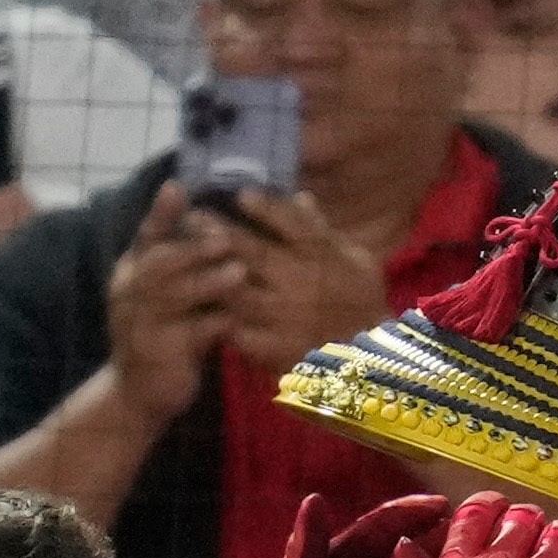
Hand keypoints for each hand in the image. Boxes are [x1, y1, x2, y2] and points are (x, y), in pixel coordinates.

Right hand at [104, 179, 241, 426]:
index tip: (177, 186)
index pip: (145, 236)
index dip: (160, 212)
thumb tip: (215, 227)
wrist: (139, 395)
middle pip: (158, 262)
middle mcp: (130, 293)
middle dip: (193, 248)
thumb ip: (181, 265)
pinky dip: (216, 323)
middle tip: (226, 237)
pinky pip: (190, 333)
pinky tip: (241, 318)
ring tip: (240, 273)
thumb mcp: (166, 298)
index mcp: (132, 273)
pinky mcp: (159, 353)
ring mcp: (141, 323)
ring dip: (208, 282)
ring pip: (173, 296)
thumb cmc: (162, 337)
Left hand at [207, 190, 390, 378]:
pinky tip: (199, 307)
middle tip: (192, 217)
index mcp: (325, 259)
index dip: (268, 208)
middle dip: (220, 233)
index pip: (295, 226)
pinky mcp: (276, 350)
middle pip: (256, 254)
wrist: (371, 362)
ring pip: (240, 294)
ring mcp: (288, 319)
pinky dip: (220, 320)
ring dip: (210, 276)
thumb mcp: (357, 261)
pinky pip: (240, 333)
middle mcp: (303, 285)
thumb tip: (300, 197)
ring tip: (186, 260)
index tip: (241, 194)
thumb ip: (324, 232)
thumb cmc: (362, 304)